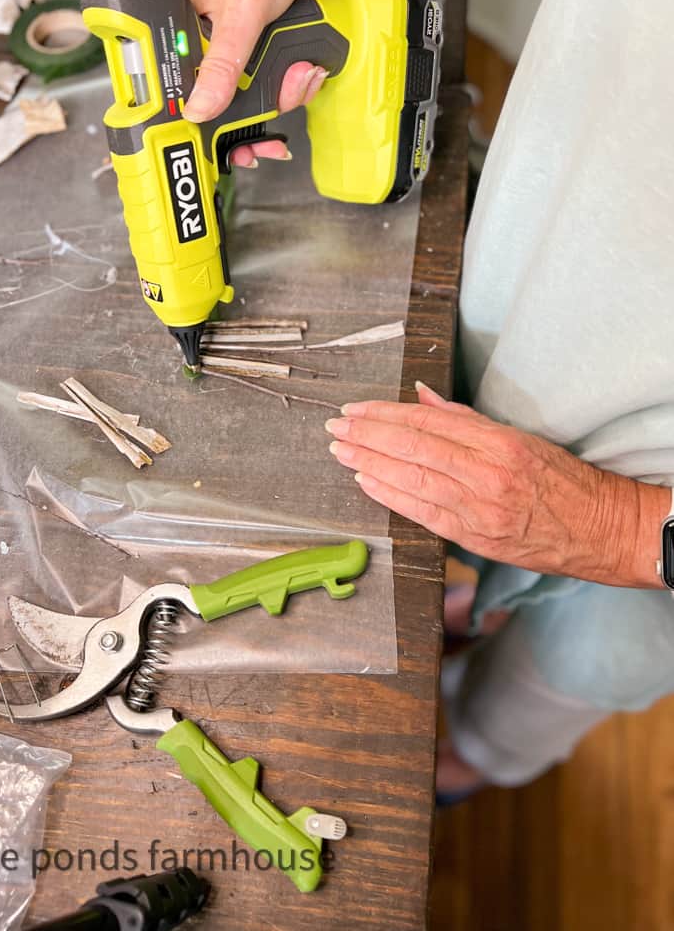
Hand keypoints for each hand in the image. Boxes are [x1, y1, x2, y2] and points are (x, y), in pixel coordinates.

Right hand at [182, 0, 335, 165]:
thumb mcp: (240, 16)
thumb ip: (222, 66)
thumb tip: (199, 108)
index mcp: (182, 34)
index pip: (178, 92)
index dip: (197, 125)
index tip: (213, 150)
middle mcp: (207, 47)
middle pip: (222, 107)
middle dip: (254, 119)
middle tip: (265, 137)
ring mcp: (239, 55)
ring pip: (256, 101)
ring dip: (284, 97)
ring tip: (298, 75)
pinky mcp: (265, 56)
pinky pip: (277, 88)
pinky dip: (296, 85)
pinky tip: (305, 69)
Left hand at [326, 382, 670, 588]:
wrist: (599, 531)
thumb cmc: (562, 482)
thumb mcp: (520, 438)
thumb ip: (465, 420)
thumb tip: (421, 398)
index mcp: (500, 443)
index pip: (430, 422)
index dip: (388, 414)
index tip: (359, 408)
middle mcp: (487, 473)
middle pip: (415, 447)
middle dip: (369, 434)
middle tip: (337, 425)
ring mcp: (479, 508)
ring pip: (413, 478)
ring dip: (370, 461)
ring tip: (340, 449)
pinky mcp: (474, 538)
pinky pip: (422, 513)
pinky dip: (390, 495)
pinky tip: (365, 481)